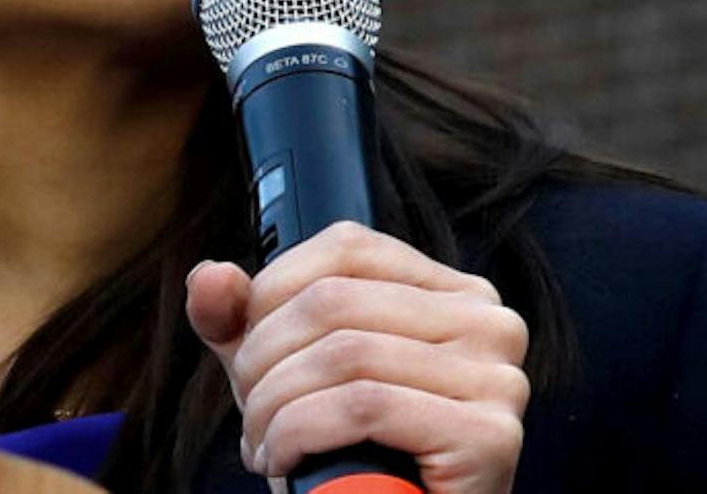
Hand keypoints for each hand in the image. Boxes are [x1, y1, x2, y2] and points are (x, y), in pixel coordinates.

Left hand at [185, 221, 529, 493]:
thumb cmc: (358, 453)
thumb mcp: (291, 373)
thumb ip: (245, 320)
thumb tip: (209, 277)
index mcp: (450, 292)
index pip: (346, 246)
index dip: (273, 292)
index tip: (247, 350)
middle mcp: (486, 322)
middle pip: (334, 301)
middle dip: (263, 361)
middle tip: (251, 415)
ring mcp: (497, 376)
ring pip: (343, 355)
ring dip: (275, 407)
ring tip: (264, 445)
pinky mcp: (488, 434)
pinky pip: (363, 406)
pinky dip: (302, 433)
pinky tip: (287, 460)